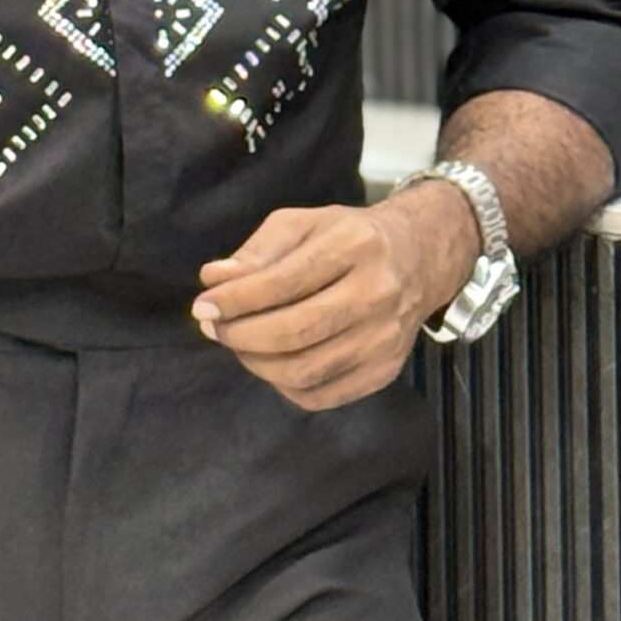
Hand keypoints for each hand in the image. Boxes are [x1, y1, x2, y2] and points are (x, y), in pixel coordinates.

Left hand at [191, 186, 480, 409]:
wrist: (417, 258)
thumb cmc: (348, 237)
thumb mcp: (303, 223)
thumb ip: (257, 251)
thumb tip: (214, 280)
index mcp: (354, 247)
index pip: (283, 282)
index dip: (235, 300)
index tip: (203, 306)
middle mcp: (376, 294)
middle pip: (293, 332)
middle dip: (240, 335)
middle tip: (214, 329)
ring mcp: (384, 339)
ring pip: (304, 371)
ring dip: (256, 363)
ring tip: (238, 345)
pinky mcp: (385, 372)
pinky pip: (320, 396)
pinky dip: (283, 385)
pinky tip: (271, 362)